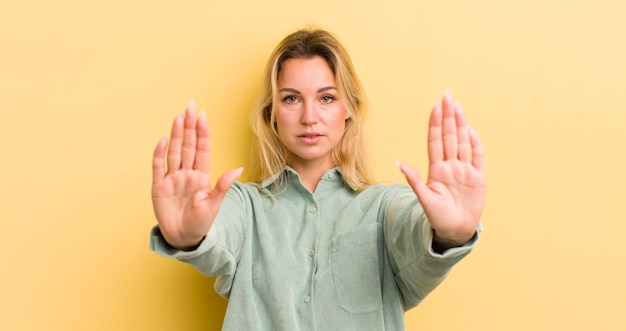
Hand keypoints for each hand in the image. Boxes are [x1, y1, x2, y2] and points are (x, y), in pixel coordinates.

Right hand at [151, 101, 242, 249]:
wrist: (183, 238)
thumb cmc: (201, 223)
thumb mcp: (214, 205)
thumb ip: (223, 186)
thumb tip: (238, 168)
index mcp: (201, 176)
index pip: (202, 149)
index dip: (202, 132)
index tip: (203, 115)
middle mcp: (187, 173)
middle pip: (188, 145)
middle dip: (190, 125)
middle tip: (190, 106)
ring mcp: (172, 178)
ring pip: (175, 151)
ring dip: (177, 134)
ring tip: (179, 116)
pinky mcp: (159, 187)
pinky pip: (159, 166)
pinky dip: (160, 153)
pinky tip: (164, 139)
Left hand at [398, 91, 485, 246]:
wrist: (455, 231)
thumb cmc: (438, 217)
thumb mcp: (425, 199)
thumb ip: (415, 180)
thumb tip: (398, 163)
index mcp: (436, 169)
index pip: (435, 141)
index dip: (435, 123)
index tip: (435, 106)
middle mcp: (451, 165)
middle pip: (449, 136)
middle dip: (448, 116)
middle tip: (448, 95)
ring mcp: (465, 170)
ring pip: (462, 142)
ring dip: (460, 124)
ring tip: (458, 105)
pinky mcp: (478, 177)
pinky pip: (477, 156)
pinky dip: (475, 143)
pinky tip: (470, 129)